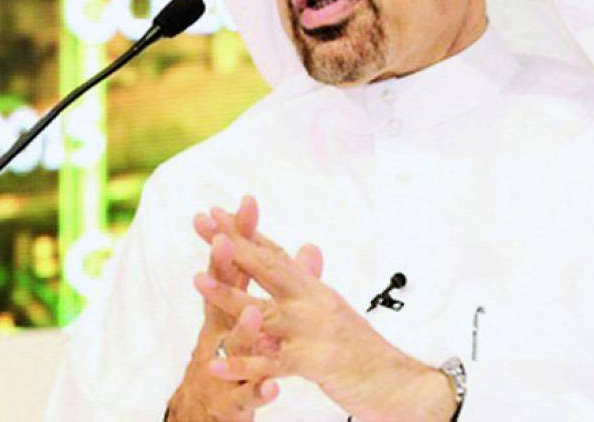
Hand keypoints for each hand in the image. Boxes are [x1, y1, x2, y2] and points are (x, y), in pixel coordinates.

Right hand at [168, 196, 279, 420]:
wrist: (212, 408)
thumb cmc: (239, 353)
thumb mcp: (260, 314)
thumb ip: (283, 282)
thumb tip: (309, 247)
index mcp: (230, 308)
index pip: (237, 266)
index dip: (241, 234)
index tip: (246, 202)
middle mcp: (222, 331)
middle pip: (223, 295)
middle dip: (224, 268)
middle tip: (226, 241)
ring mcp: (226, 364)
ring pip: (235, 345)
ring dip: (244, 329)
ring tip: (253, 312)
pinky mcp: (235, 398)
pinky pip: (247, 393)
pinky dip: (257, 388)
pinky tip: (272, 385)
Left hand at [196, 201, 455, 421]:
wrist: (396, 381)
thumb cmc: (361, 348)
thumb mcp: (333, 308)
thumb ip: (311, 279)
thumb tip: (305, 247)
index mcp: (313, 289)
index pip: (274, 254)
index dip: (245, 232)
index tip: (216, 212)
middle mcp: (312, 301)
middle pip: (268, 267)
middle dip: (233, 245)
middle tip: (204, 224)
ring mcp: (313, 329)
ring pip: (264, 311)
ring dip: (229, 296)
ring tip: (197, 280)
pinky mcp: (315, 361)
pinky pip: (272, 362)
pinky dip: (242, 364)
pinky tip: (215, 363)